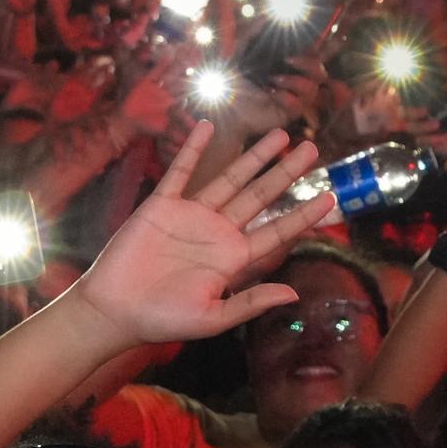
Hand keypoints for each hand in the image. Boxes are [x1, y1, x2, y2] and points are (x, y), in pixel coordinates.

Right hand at [61, 127, 332, 350]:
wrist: (116, 311)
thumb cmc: (163, 320)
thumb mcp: (212, 318)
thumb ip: (251, 303)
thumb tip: (294, 294)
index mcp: (233, 258)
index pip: (277, 231)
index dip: (303, 215)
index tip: (330, 198)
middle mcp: (218, 232)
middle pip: (260, 195)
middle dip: (286, 173)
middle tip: (313, 150)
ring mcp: (191, 215)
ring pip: (229, 178)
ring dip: (253, 156)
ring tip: (281, 135)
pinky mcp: (161, 206)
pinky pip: (180, 172)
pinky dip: (192, 149)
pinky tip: (206, 127)